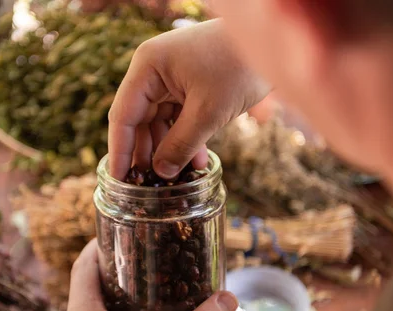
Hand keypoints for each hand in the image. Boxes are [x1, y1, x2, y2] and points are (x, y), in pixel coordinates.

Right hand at [108, 19, 268, 179]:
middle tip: (149, 186)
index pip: (123, 115)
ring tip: (179, 179)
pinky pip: (179, 116)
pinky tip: (198, 163)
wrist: (274, 41)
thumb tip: (161, 173)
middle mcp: (154, 70)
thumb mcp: (208, 112)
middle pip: (140, 120)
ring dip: (170, 149)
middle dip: (148, 153)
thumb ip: (181, 144)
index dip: (120, 150)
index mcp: (148, 67)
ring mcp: (172, 77)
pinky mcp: (190, 83)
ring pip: (160, 122)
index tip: (118, 180)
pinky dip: (187, 138)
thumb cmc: (240, 66)